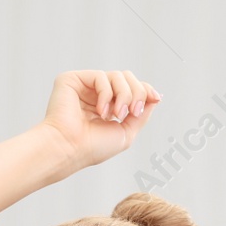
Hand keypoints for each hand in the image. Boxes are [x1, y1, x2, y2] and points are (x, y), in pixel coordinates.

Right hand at [38, 69, 160, 174]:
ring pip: (117, 75)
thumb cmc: (91, 148)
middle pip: (128, 78)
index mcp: (107, 107)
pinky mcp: (72, 80)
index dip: (145, 90)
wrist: (69, 150)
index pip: (132, 87)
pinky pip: (100, 76)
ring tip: (115, 114)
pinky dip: (105, 93)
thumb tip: (156, 95)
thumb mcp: (126, 133)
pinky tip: (100, 110)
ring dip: (123, 95)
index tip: (156, 97)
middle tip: (131, 112)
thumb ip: (142, 114)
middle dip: (136, 93)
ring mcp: (84, 87)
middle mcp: (95, 95)